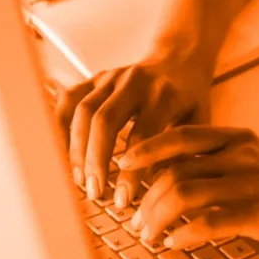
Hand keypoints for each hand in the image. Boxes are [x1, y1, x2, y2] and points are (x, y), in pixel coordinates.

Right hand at [55, 52, 213, 208]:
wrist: (180, 58)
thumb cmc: (189, 97)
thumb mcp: (198, 121)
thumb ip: (181, 151)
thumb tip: (158, 189)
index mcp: (166, 94)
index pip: (142, 136)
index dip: (130, 173)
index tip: (122, 201)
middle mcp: (137, 81)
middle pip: (105, 120)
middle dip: (95, 161)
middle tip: (94, 193)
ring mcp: (114, 76)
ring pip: (84, 111)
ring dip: (76, 149)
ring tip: (80, 180)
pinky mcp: (97, 76)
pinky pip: (70, 98)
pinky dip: (60, 125)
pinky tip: (62, 153)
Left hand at [118, 125, 258, 258]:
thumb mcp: (250, 167)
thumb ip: (215, 164)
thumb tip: (165, 175)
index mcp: (239, 138)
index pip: (182, 136)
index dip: (148, 149)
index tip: (123, 166)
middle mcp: (244, 154)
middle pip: (176, 170)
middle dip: (147, 199)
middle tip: (136, 222)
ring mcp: (253, 182)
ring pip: (185, 195)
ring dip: (158, 220)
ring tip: (150, 236)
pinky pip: (208, 222)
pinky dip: (183, 235)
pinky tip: (175, 244)